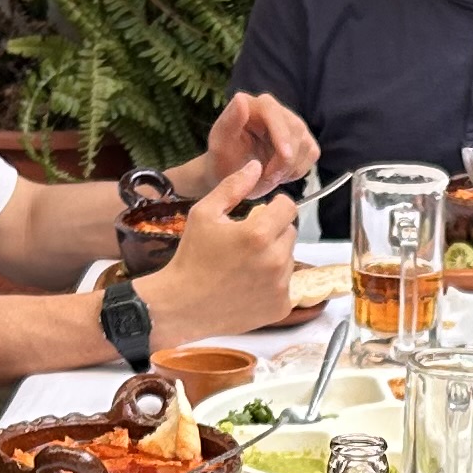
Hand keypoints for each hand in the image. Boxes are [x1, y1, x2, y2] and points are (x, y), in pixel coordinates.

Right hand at [137, 169, 300, 340]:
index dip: (276, 206)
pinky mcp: (280, 306)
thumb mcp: (204, 214)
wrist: (181, 305)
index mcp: (259, 233)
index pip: (288, 207)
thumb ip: (232, 187)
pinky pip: (286, 284)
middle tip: (246, 243)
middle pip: (290, 232)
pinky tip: (249, 284)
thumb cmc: (191, 257)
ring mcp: (280, 285)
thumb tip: (256, 166)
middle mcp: (275, 259)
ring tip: (245, 265)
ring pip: (289, 258)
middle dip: (273, 232)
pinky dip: (273, 283)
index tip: (262, 213)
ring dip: (274, 257)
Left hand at [194, 89, 317, 203]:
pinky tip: (281, 173)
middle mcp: (274, 109)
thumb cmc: (224, 159)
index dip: (282, 133)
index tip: (285, 156)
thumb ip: (230, 121)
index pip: (272, 110)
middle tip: (267, 178)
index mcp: (252, 105)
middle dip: (285, 160)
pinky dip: (298, 170)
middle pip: (294, 129)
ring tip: (269, 176)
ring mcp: (292, 123)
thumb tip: (240, 98)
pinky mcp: (304, 139)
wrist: (233, 176)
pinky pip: (312, 153)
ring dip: (289, 168)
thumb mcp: (221, 144)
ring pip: (305, 143)